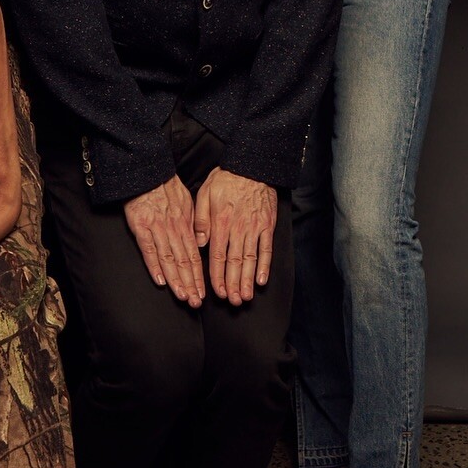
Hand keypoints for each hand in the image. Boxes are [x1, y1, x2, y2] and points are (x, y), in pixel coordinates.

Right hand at [123, 175, 203, 306]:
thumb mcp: (187, 202)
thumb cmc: (167, 186)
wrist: (147, 172)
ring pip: (169, 259)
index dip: (198, 276)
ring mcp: (157, 229)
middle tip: (195, 302)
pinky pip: (149, 249)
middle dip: (191, 284)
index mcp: (185, 224)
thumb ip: (193, 223)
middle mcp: (173, 229)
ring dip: (176, 280)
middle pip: (184, 261)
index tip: (203, 291)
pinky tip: (160, 281)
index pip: (194, 255)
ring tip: (182, 296)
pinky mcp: (140, 227)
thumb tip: (200, 242)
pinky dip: (155, 266)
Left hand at [195, 167, 276, 304]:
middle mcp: (238, 229)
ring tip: (246, 297)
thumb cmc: (226, 179)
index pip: (217, 256)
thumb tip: (199, 242)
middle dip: (233, 284)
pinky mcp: (267, 225)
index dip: (217, 277)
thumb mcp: (204, 194)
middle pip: (235, 262)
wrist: (252, 165)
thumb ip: (201, 219)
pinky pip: (266, 249)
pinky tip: (262, 279)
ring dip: (248, 280)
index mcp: (220, 223)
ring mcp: (254, 228)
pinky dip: (265, 265)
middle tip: (233, 302)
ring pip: (250, 259)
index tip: (218, 293)